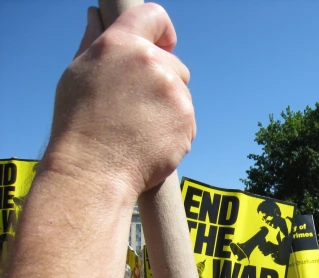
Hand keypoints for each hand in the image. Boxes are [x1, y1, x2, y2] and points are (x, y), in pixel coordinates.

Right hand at [45, 4, 194, 199]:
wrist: (95, 170)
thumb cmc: (79, 123)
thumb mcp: (78, 73)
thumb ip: (94, 41)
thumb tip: (95, 14)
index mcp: (120, 44)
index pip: (154, 15)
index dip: (163, 30)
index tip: (164, 44)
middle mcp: (150, 62)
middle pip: (175, 63)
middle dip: (164, 81)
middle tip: (136, 106)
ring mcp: (172, 91)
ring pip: (183, 93)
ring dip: (170, 107)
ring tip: (140, 127)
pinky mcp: (187, 119)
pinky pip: (188, 120)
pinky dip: (176, 130)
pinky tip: (151, 141)